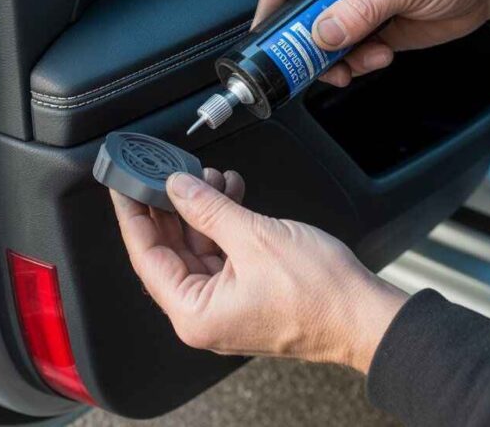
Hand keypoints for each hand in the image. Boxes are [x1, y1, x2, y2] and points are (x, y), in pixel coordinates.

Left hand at [110, 170, 408, 372]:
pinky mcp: (244, 294)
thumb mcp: (254, 237)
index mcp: (194, 313)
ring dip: (199, 210)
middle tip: (161, 173)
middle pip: (168, 252)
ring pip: (195, 248)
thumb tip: (176, 188)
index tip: (123, 187)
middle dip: (168, 207)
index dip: (132, 216)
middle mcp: (203, 315)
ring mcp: (224, 306)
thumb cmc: (320, 295)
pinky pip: (219, 253)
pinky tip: (227, 193)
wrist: (366, 316)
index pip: (147, 257)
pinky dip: (221, 223)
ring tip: (206, 177)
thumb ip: (207, 209)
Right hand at [254, 0, 489, 86]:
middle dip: (303, 39)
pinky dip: (355, 63)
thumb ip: (361, 8)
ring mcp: (354, 2)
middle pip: (298, 10)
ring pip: (319, 37)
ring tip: (356, 62)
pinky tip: (378, 56)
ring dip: (333, 58)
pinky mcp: (369, 27)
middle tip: (310, 58)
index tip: (268, 30)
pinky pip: (345, 53)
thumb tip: (323, 33)